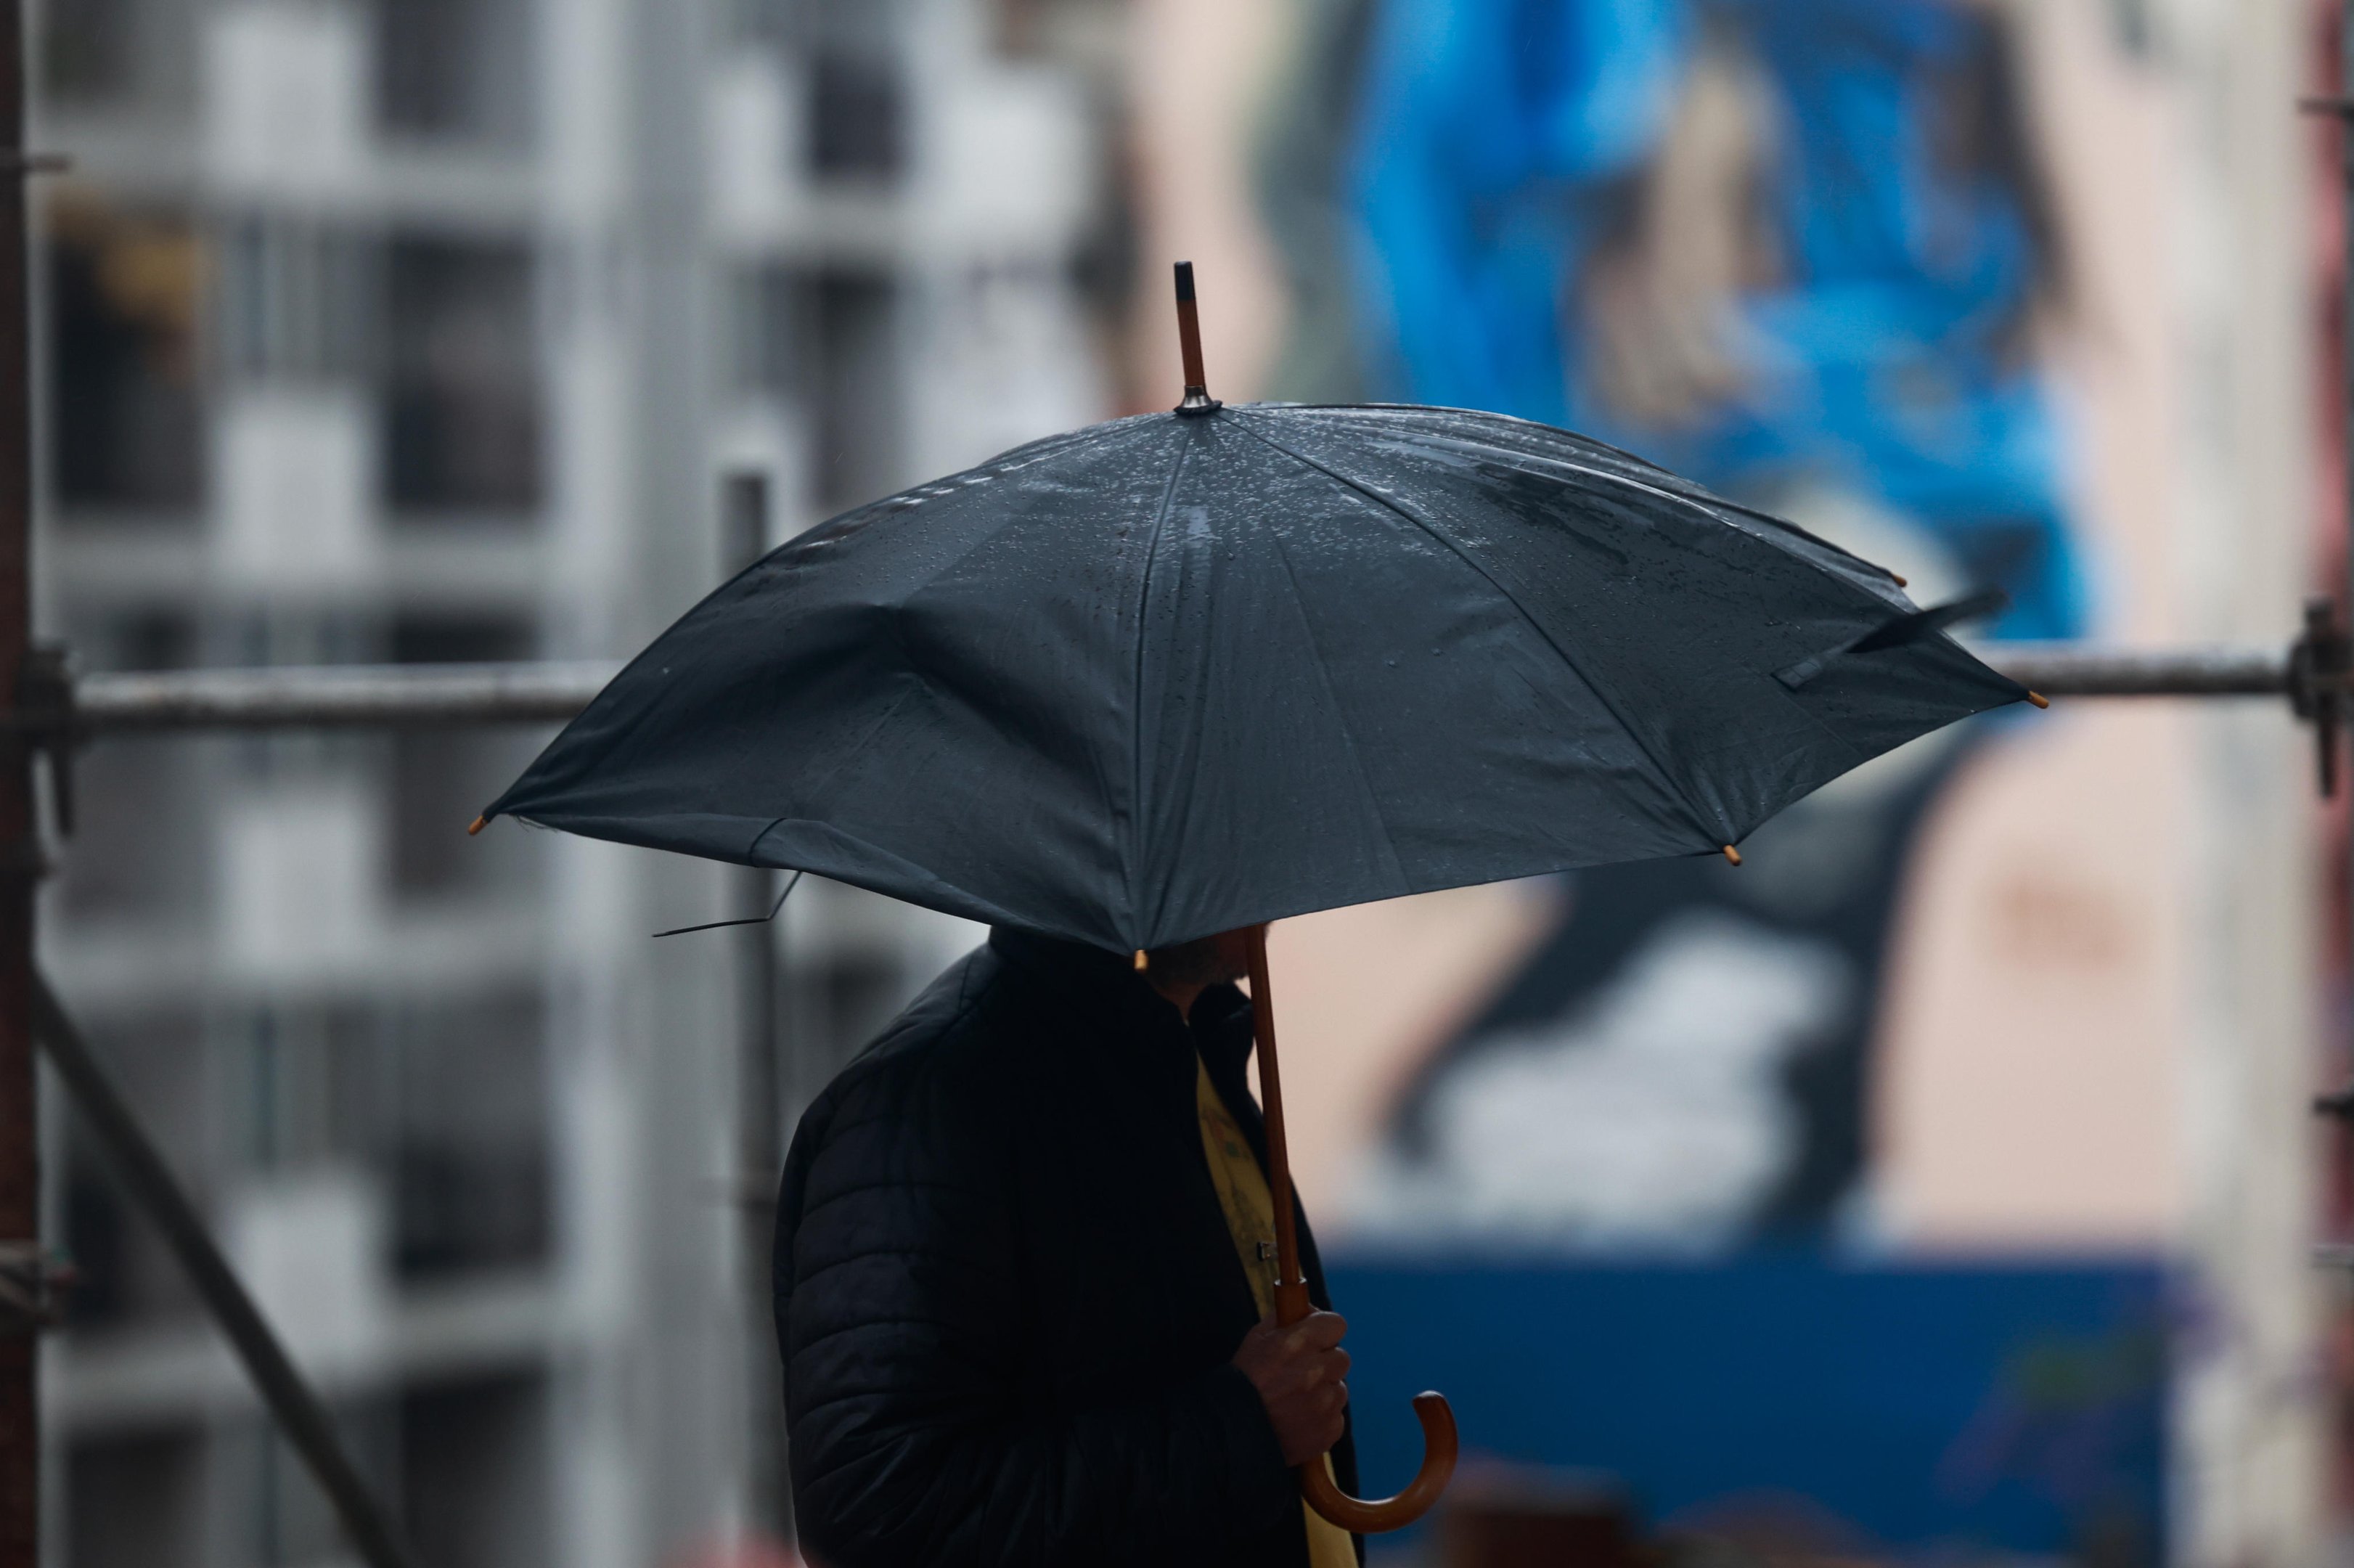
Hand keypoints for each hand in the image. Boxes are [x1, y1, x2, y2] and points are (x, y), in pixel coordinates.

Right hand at [1232, 1311, 1349, 1466]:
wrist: (1231, 1433)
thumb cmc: (1242, 1382)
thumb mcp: (1256, 1339)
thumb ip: (1284, 1319)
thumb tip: (1310, 1310)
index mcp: (1297, 1344)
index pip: (1336, 1324)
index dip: (1326, 1331)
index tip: (1317, 1339)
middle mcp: (1315, 1371)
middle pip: (1341, 1358)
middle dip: (1325, 1362)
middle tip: (1302, 1373)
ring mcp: (1325, 1403)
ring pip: (1339, 1389)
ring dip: (1323, 1391)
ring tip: (1296, 1400)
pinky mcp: (1329, 1429)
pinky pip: (1336, 1416)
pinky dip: (1322, 1418)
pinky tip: (1299, 1419)